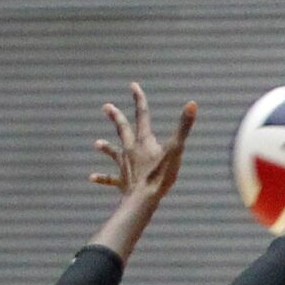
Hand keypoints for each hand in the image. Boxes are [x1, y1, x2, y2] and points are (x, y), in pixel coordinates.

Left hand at [94, 83, 195, 204]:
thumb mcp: (176, 149)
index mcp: (144, 140)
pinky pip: (110, 179)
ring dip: (106, 147)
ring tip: (97, 143)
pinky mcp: (123, 182)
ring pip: (114, 153)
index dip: (138, 99)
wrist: (144, 199)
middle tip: (106, 107)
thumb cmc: (160, 175)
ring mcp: (125, 166)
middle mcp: (131, 150)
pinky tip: (91, 177)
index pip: (142, 115)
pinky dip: (101, 178)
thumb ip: (184, 127)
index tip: (133, 85)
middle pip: (122, 130)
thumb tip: (192, 103)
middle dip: (116, 117)